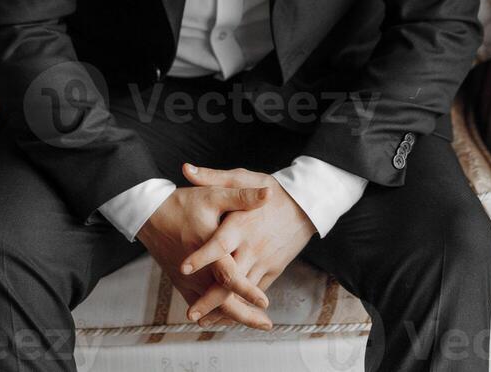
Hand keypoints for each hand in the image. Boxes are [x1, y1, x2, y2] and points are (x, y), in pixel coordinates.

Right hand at [136, 182, 273, 329]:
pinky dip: (217, 312)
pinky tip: (230, 314)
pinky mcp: (181, 282)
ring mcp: (188, 278)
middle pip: (222, 300)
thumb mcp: (213, 194)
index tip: (264, 302)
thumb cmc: (183, 203)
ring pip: (212, 306)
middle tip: (266, 325)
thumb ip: (241, 197)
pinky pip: (201, 303)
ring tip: (256, 322)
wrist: (149, 214)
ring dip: (233, 316)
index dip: (247, 291)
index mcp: (208, 246)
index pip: (229, 276)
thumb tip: (269, 193)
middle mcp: (197, 269)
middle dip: (245, 315)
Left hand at [178, 163, 317, 328]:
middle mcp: (252, 245)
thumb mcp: (243, 177)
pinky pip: (255, 292)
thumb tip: (186, 169)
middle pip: (230, 278)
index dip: (202, 256)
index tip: (184, 267)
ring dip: (223, 308)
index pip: (219, 244)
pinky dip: (241, 305)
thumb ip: (212, 177)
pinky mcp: (273, 269)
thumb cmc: (272, 188)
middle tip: (190, 314)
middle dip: (210, 299)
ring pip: (242, 291)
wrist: (307, 203)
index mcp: (241, 223)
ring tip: (202, 321)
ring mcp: (264, 260)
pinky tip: (226, 315)